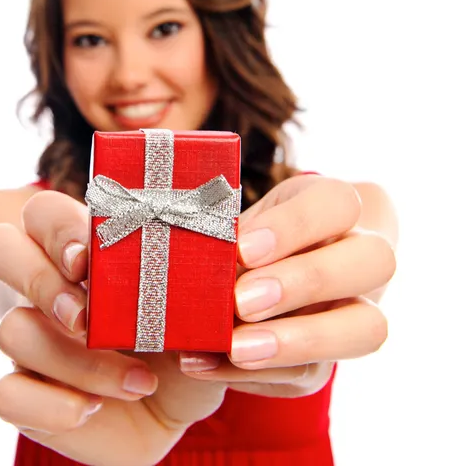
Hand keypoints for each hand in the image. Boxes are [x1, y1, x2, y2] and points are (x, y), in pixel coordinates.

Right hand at [0, 191, 226, 465]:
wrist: (169, 405)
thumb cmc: (185, 340)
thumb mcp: (205, 306)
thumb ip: (207, 276)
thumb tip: (227, 249)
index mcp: (84, 250)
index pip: (45, 213)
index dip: (59, 231)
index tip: (90, 257)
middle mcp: (47, 285)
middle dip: (40, 278)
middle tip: (85, 314)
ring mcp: (29, 336)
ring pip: (10, 330)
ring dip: (73, 359)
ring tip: (135, 379)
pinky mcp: (24, 390)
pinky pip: (3, 395)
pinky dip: (50, 405)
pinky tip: (94, 409)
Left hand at [179, 174, 396, 397]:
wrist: (266, 273)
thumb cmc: (250, 236)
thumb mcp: (242, 222)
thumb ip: (228, 237)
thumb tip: (201, 261)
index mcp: (335, 209)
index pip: (339, 203)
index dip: (295, 225)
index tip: (244, 248)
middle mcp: (361, 257)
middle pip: (375, 260)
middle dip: (306, 281)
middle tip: (243, 300)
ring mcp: (356, 311)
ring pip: (368, 328)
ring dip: (299, 341)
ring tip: (235, 347)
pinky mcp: (328, 360)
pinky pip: (309, 373)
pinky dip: (252, 373)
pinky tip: (205, 363)